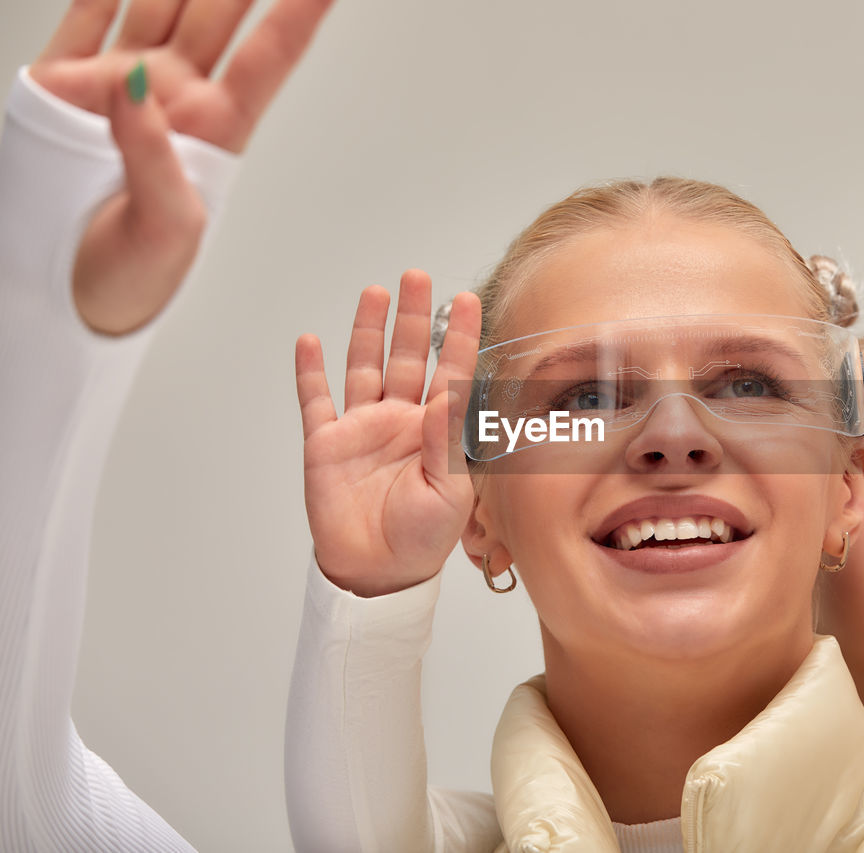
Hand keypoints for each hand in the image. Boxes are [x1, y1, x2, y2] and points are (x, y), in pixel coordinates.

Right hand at [30, 0, 334, 333]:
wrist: (62, 294)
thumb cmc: (135, 276)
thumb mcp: (164, 225)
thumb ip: (150, 154)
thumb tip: (132, 82)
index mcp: (214, 130)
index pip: (269, 56)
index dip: (300, 13)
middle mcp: (172, 97)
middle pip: (217, 12)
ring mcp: (119, 84)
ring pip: (157, 0)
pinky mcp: (63, 84)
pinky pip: (87, 12)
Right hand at [295, 272, 481, 596]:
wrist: (377, 571)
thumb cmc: (422, 538)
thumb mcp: (448, 492)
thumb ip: (446, 443)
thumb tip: (447, 396)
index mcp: (436, 431)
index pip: (451, 373)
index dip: (459, 337)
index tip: (467, 300)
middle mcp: (401, 420)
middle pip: (408, 356)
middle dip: (413, 318)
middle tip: (417, 278)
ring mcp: (363, 428)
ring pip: (365, 366)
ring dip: (368, 330)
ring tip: (375, 293)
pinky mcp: (326, 443)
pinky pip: (316, 400)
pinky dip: (311, 371)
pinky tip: (311, 341)